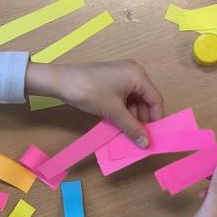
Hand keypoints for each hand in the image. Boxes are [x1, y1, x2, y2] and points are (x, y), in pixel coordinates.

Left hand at [24, 60, 162, 147]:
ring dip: (131, 117)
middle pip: (145, 100)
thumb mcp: (113, 111)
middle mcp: (133, 73)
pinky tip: (118, 124)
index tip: (153, 137)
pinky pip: (123, 97)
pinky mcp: (111, 80)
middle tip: (139, 138)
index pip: (155, 99)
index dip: (155, 119)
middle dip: (142, 119)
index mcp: (138, 75)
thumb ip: (132, 127)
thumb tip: (146, 143)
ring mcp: (121, 76)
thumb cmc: (91, 92)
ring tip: (127, 134)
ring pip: (134, 100)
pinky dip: (123, 111)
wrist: (61, 81)